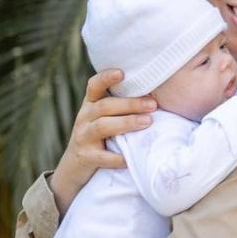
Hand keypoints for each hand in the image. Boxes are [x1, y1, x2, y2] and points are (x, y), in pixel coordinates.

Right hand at [49, 69, 155, 214]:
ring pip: (103, 126)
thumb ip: (124, 104)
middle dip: (130, 104)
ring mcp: (83, 137)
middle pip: (105, 106)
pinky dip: (117, 158)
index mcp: (91, 104)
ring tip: (148, 122)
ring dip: (126, 123)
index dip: (105, 78)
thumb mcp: (107, 116)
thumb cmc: (102, 134)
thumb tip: (160, 93)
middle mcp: (84, 117)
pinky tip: (130, 157)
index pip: (94, 86)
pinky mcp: (85, 157)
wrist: (76, 164)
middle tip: (153, 104)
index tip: (121, 73)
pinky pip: (102, 157)